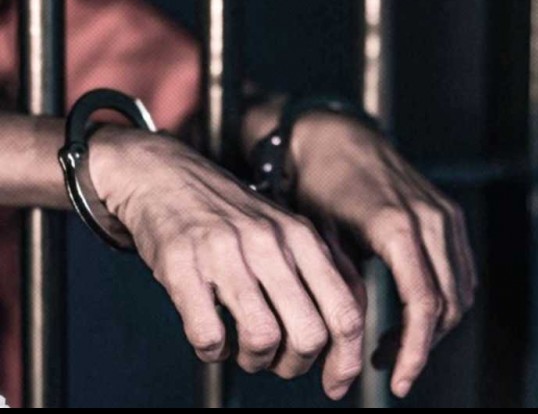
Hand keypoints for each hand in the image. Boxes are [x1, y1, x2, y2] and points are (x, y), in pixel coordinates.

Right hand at [89, 126, 365, 399]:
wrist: (164, 175)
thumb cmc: (231, 216)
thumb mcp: (287, 232)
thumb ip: (320, 274)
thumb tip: (349, 333)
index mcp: (304, 239)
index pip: (345, 312)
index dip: (346, 360)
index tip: (336, 385)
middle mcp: (271, 244)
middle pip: (309, 334)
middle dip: (295, 365)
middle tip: (277, 361)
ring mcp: (227, 252)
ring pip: (262, 337)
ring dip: (253, 360)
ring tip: (242, 349)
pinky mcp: (182, 264)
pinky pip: (208, 334)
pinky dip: (212, 351)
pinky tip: (211, 338)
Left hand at [288, 113, 477, 397]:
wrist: (336, 136)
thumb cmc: (319, 184)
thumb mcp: (320, 238)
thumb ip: (344, 285)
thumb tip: (353, 337)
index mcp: (398, 228)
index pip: (423, 305)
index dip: (414, 351)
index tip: (396, 381)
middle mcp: (432, 221)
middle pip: (447, 304)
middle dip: (422, 346)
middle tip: (387, 368)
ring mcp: (446, 216)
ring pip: (459, 291)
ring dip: (434, 327)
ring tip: (395, 346)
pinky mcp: (450, 215)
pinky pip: (461, 271)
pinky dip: (444, 301)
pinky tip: (414, 315)